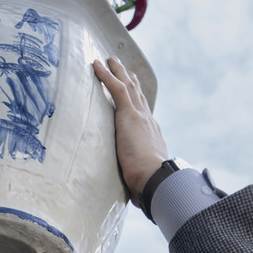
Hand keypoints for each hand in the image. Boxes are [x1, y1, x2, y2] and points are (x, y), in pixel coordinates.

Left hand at [92, 56, 168, 199]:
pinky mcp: (130, 115)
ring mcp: (140, 116)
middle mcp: (148, 121)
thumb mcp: (140, 177)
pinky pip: (117, 89)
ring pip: (128, 86)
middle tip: (122, 66)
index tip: (133, 91)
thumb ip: (135, 177)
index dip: (138, 100)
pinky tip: (96, 65)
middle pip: (138, 94)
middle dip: (129, 79)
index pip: (143, 113)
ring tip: (110, 59)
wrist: (156, 180)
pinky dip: (106, 75)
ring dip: (118, 71)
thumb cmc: (149, 184)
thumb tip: (132, 193)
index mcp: (151, 135)